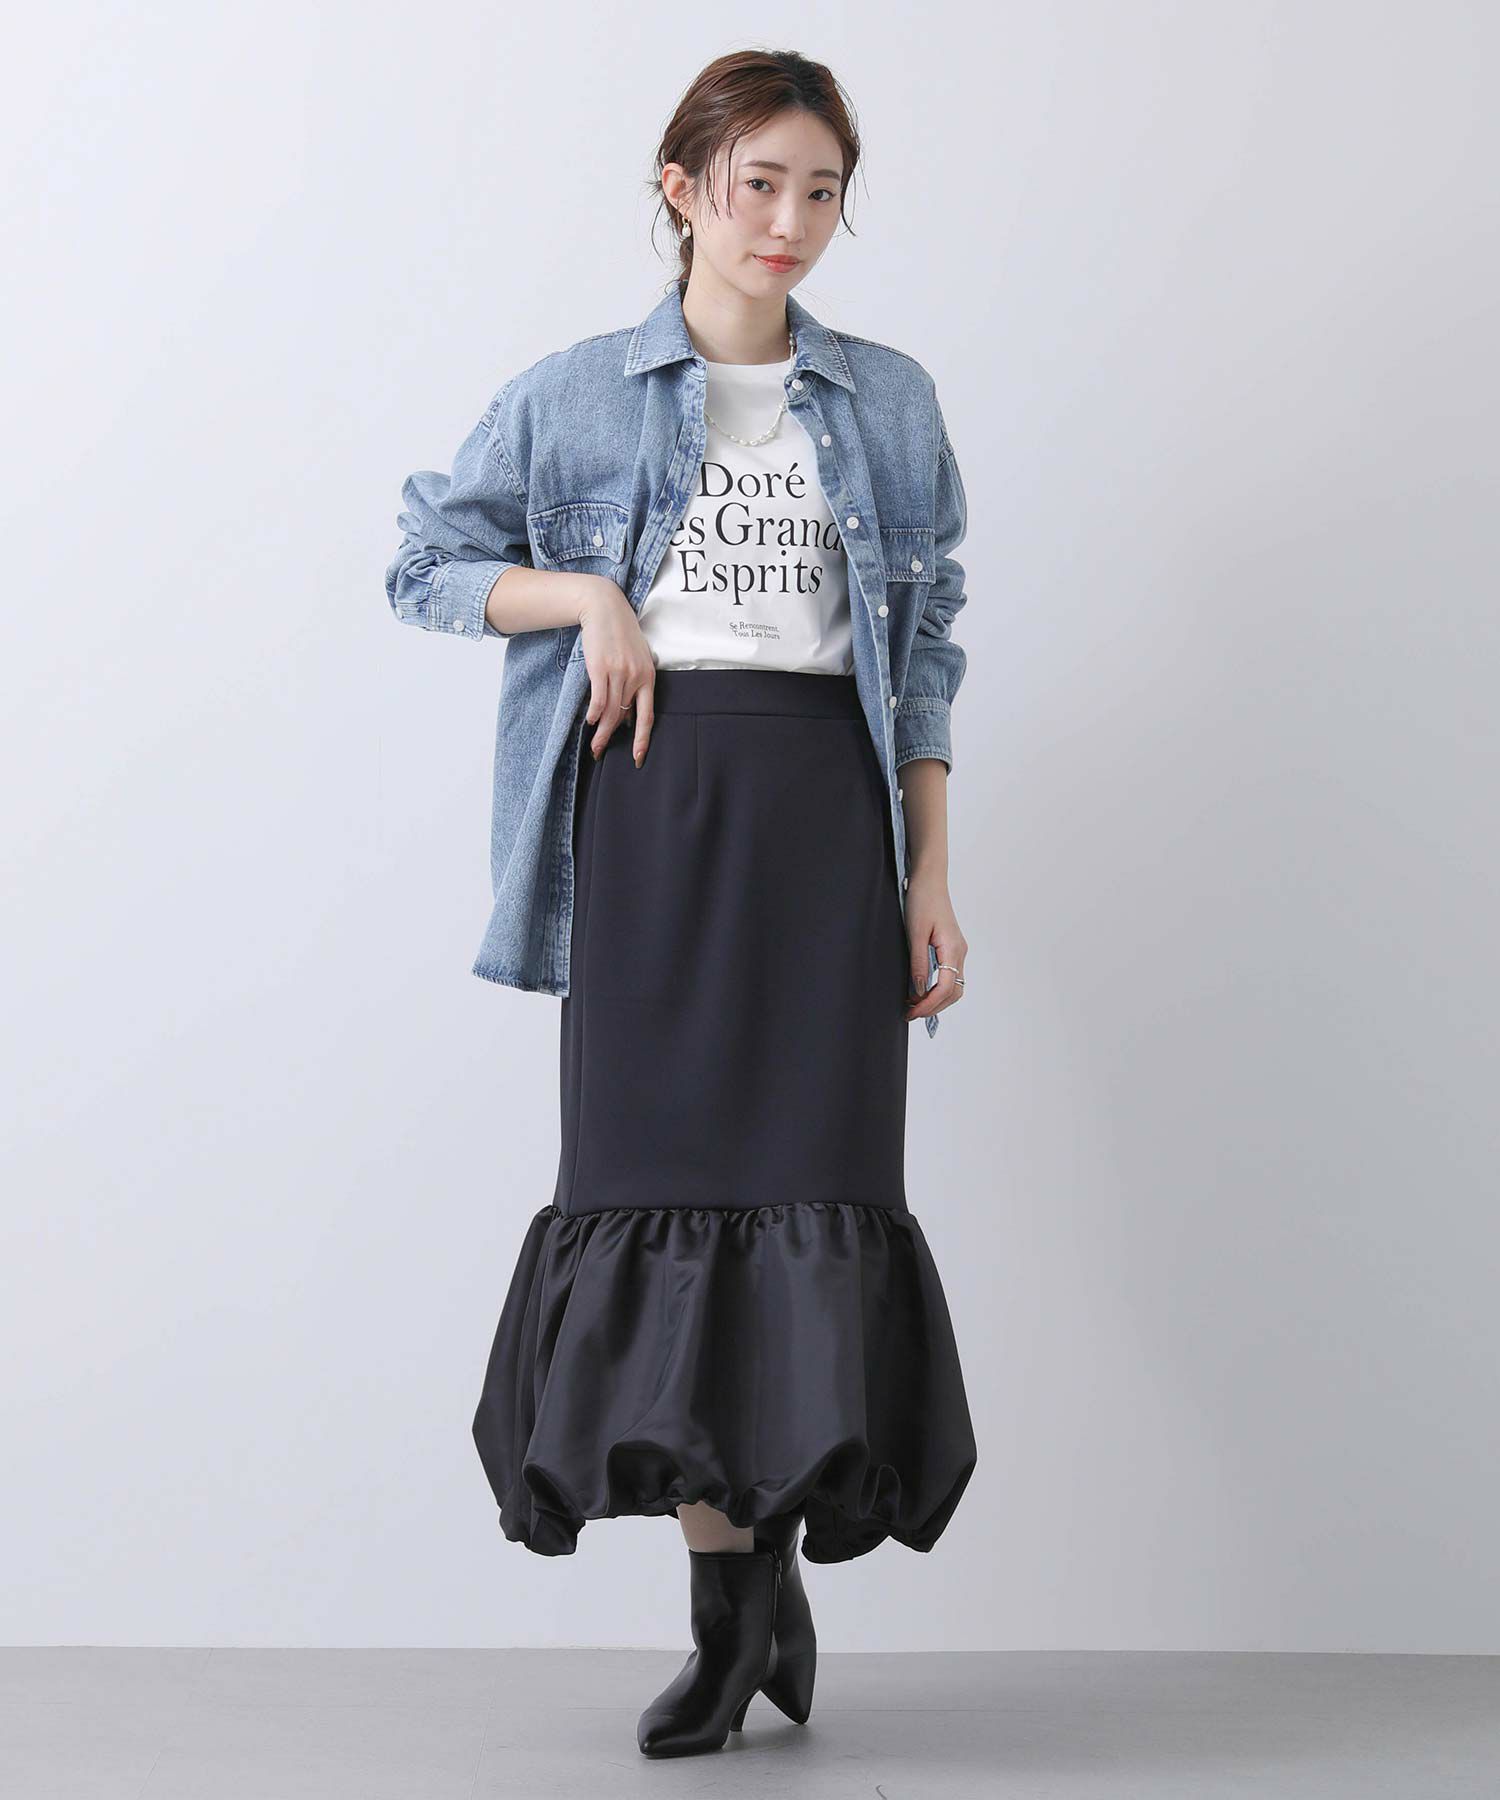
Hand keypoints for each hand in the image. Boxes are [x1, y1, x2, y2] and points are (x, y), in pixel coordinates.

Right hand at [575, 579, 656, 765]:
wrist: (605, 608)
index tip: (638, 757)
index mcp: (649, 677)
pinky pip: (598, 699)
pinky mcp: (601, 668)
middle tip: (601, 754)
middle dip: (613, 739)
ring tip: (594, 746)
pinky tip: (590, 721)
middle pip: (624, 717)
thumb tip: (627, 715)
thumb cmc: (620, 634)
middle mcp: (636, 677)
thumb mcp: (636, 658)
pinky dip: (594, 713)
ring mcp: (619, 673)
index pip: (647, 716)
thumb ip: (636, 684)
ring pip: (611, 711)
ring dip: (601, 732)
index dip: (643, 739)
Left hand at [903, 868, 966, 1021]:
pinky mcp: (951, 948)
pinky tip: (921, 989)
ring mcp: (958, 950)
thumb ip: (918, 962)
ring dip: (936, 999)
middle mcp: (960, 952)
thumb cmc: (922, 900)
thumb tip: (918, 989)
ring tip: (914, 1004)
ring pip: (953, 986)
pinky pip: (949, 976)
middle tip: (910, 1012)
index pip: (945, 987)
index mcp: (953, 948)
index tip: (911, 1011)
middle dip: (933, 1007)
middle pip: (953, 992)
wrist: (929, 880)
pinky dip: (937, 988)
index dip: (928, 1004)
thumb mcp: (915, 932)